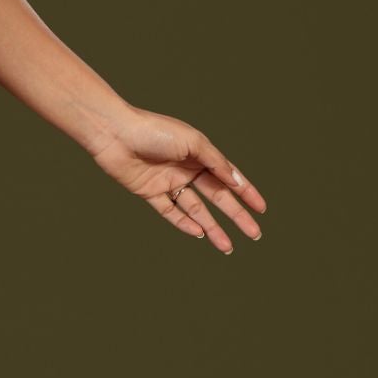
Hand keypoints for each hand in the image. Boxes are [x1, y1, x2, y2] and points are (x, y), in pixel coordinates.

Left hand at [86, 109, 265, 253]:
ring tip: (227, 246)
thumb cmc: (155, 130)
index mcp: (200, 154)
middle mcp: (186, 169)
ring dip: (211, 227)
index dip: (246, 193)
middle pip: (217, 197)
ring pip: (195, 210)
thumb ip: (216, 163)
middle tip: (253, 233)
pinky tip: (199, 233)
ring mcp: (169, 182)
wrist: (116, 133)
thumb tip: (237, 181)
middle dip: (235, 216)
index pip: (229, 177)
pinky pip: (170, 212)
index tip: (261, 209)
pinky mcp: (149, 192)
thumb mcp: (193, 143)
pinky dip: (184, 223)